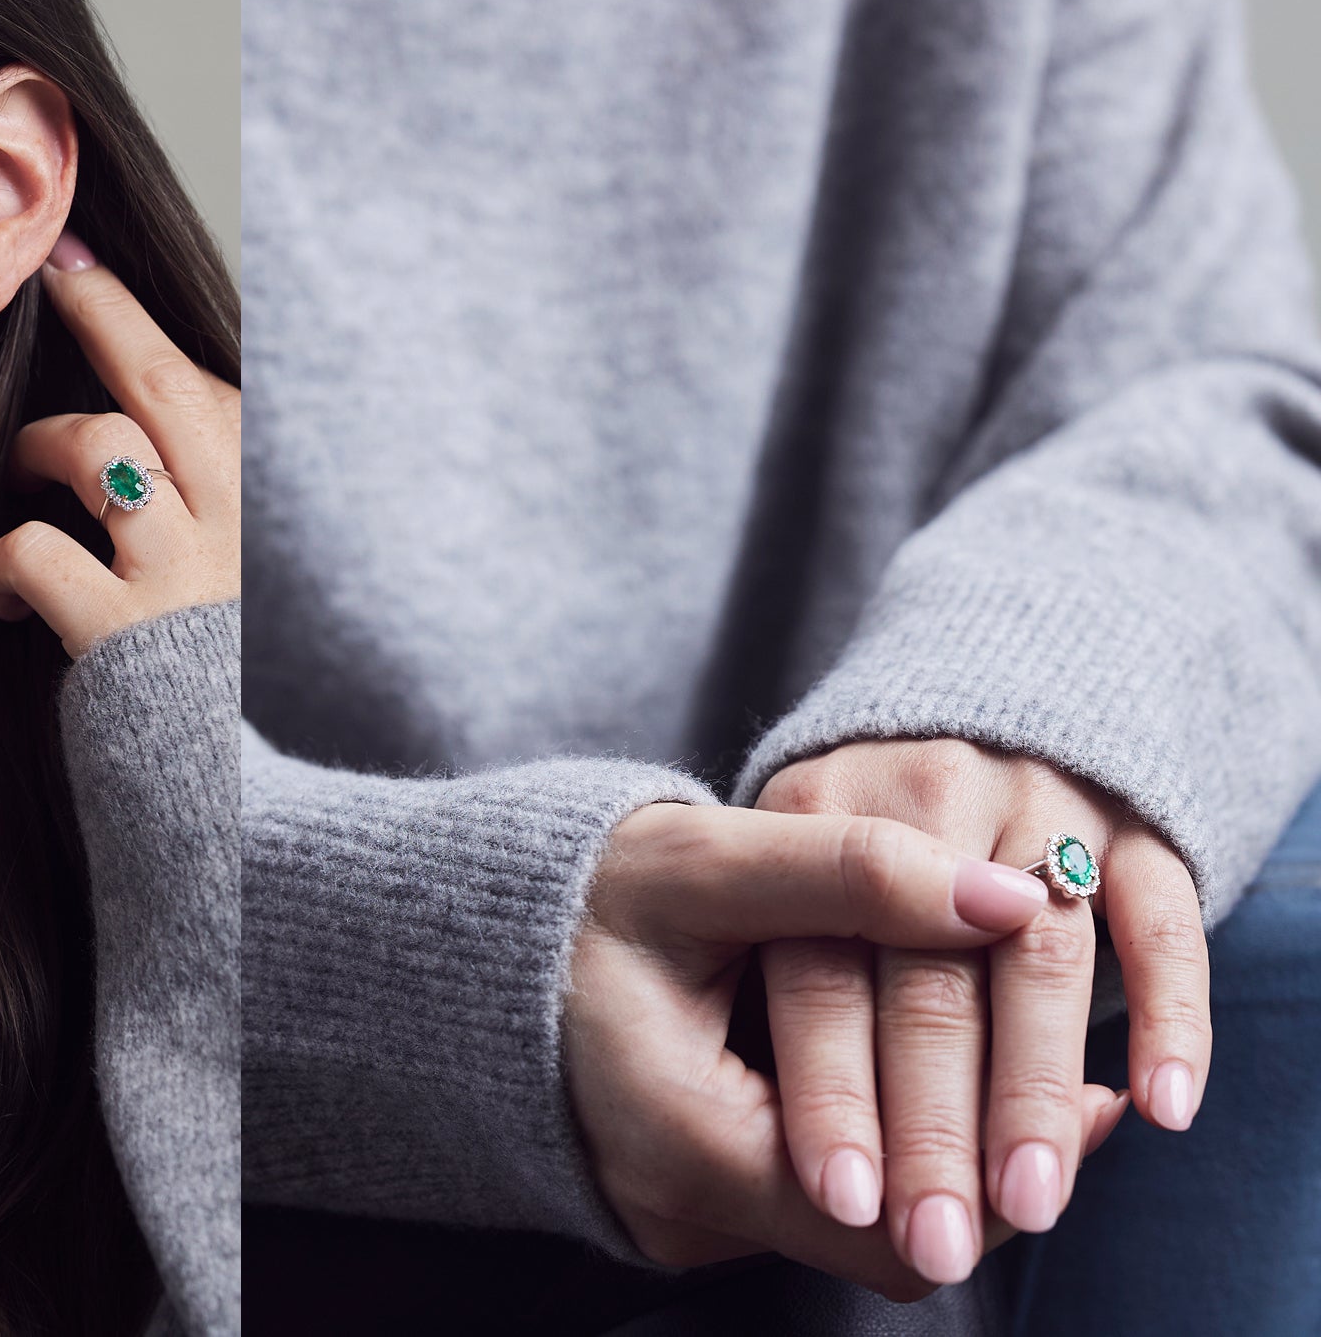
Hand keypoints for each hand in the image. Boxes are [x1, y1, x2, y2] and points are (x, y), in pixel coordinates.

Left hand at [0, 228, 239, 656]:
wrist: (236, 812)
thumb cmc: (219, 690)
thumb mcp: (236, 583)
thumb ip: (203, 505)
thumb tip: (136, 431)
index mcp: (268, 508)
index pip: (209, 384)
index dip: (135, 315)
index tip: (81, 262)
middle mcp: (239, 526)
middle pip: (163, 382)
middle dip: (100, 312)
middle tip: (48, 273)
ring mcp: (184, 576)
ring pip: (99, 446)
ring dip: (41, 445)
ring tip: (22, 471)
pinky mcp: (124, 636)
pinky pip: (38, 552)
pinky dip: (4, 563)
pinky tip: (6, 594)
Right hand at [566, 799, 1132, 1300]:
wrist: (465, 940)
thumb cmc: (578, 896)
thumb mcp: (700, 862)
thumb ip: (848, 874)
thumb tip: (1011, 897)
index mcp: (685, 1141)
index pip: (891, 1225)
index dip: (1000, 1169)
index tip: (1098, 1098)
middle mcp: (682, 1210)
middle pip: (889, 1244)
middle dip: (992, 1169)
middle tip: (1098, 1096)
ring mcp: (683, 1217)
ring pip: (858, 1228)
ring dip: (944, 1154)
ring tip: (1035, 1071)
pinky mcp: (691, 1200)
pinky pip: (816, 1203)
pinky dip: (885, 1143)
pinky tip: (935, 1072)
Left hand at [753, 737, 1208, 1278]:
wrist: (965, 701)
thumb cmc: (844, 838)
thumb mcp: (777, 874)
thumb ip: (786, 986)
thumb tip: (815, 1165)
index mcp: (810, 814)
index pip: (820, 975)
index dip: (832, 1093)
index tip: (841, 1199)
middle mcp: (924, 792)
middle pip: (929, 982)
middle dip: (932, 1127)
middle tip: (936, 1243)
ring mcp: (1037, 798)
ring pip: (1041, 958)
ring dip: (1034, 1090)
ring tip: (1029, 1204)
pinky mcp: (1134, 817)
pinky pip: (1160, 918)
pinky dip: (1167, 1013)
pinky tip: (1158, 1107)